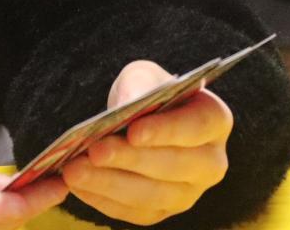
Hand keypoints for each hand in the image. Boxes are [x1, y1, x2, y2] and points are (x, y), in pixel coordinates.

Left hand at [62, 61, 232, 225]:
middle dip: (130, 160)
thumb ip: (138, 85)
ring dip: (110, 183)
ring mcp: (188, 193)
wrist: (139, 122)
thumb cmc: (146, 93)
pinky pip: (133, 212)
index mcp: (214, 121)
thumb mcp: (143, 76)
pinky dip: (102, 198)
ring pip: (152, 195)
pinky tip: (76, 184)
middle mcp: (210, 163)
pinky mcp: (161, 212)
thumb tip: (128, 106)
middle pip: (174, 166)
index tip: (133, 130)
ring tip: (75, 170)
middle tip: (95, 150)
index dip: (166, 131)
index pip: (197, 128)